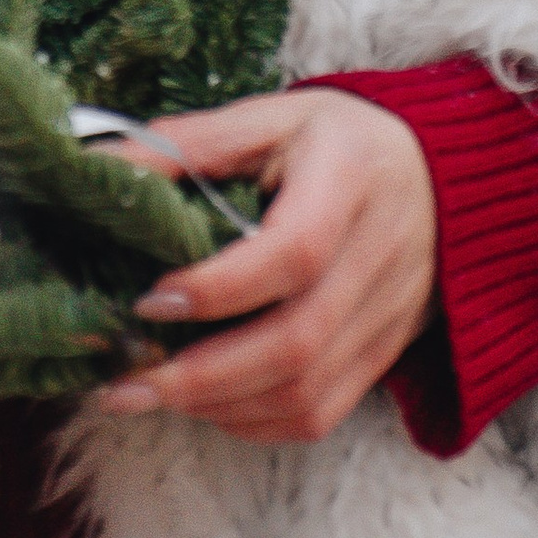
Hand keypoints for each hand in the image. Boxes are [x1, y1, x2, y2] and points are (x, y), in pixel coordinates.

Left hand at [92, 88, 437, 445]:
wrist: (440, 176)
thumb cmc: (335, 141)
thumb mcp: (268, 116)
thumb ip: (188, 144)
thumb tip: (98, 167)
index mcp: (350, 177)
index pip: (294, 251)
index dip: (220, 287)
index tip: (148, 299)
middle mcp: (379, 255)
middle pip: (297, 342)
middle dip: (201, 374)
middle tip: (124, 380)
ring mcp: (387, 317)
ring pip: (307, 393)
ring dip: (218, 405)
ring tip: (147, 392)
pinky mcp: (382, 357)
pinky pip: (319, 415)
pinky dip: (253, 421)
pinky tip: (202, 403)